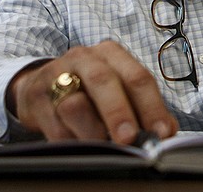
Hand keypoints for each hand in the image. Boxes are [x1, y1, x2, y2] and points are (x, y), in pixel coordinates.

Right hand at [8, 40, 178, 143]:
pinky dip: (72, 141)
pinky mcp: (36, 97)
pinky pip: (55, 125)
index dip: (152, 106)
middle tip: (130, 139)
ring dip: (93, 131)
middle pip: (103, 81)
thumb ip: (141, 107)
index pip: (137, 77)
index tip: (163, 132)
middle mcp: (84, 58)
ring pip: (75, 104)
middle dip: (119, 112)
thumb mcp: (116, 88)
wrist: (39, 85)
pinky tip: (82, 148)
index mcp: (111, 53)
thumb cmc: (88, 89)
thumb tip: (166, 132)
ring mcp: (56, 75)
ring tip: (106, 148)